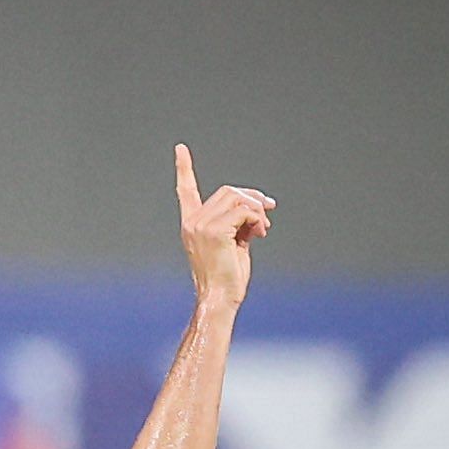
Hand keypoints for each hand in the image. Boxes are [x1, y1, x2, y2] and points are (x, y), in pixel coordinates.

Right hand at [174, 144, 273, 308]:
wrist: (219, 299)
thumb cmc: (226, 279)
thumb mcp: (232, 245)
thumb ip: (238, 223)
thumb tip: (257, 209)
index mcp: (192, 225)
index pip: (185, 191)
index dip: (183, 169)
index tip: (180, 149)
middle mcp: (193, 222)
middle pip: (228, 191)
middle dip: (252, 199)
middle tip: (268, 212)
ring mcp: (202, 225)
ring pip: (237, 198)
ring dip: (257, 211)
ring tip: (263, 229)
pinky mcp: (215, 231)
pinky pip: (244, 211)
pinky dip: (257, 219)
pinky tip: (260, 234)